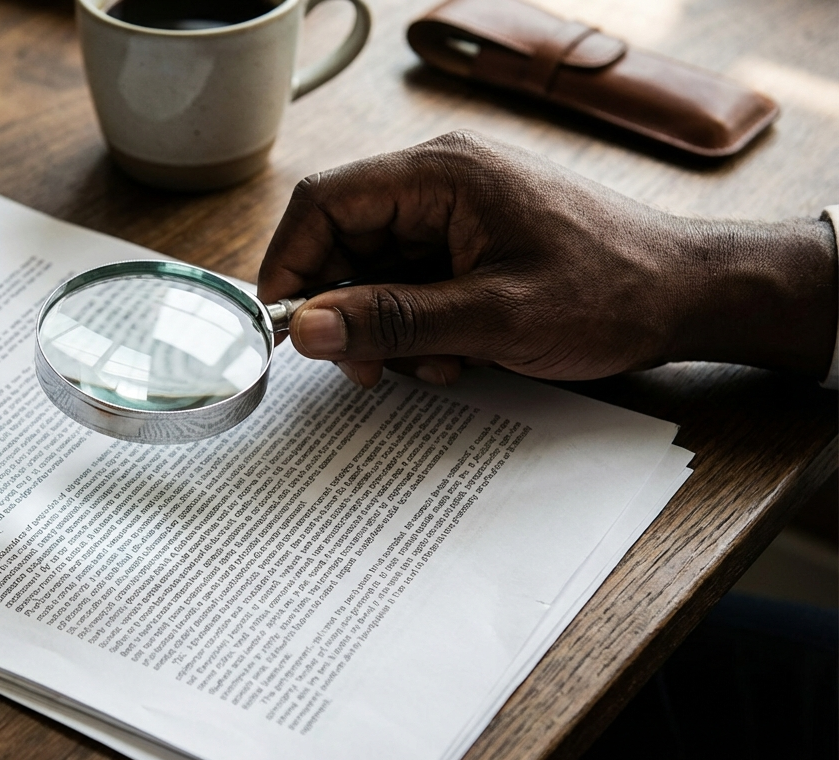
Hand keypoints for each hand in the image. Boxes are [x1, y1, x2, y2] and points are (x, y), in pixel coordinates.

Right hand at [258, 132, 836, 386]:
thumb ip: (391, 320)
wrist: (687, 297)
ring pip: (373, 272)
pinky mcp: (469, 246)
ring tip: (436, 363)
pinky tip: (457, 355)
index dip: (291, 263)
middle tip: (368, 368)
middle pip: (343, 241)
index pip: (324, 201)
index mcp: (439, 174)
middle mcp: (439, 184)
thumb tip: (304, 328)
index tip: (289, 327)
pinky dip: (417, 329)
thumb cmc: (609, 292)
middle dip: (346, 310)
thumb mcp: (492, 318)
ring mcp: (455, 215)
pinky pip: (410, 286)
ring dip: (387, 328)